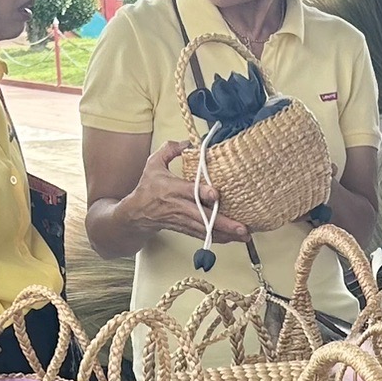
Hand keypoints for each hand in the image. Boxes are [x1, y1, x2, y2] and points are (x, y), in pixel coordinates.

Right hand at [124, 140, 249, 242]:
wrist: (137, 213)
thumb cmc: (148, 188)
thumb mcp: (153, 164)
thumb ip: (169, 150)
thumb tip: (187, 142)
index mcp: (172, 189)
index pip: (189, 191)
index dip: (202, 193)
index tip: (215, 194)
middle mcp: (179, 206)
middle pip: (203, 216)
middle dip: (224, 223)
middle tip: (241, 227)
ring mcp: (183, 220)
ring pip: (206, 229)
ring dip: (226, 233)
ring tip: (244, 235)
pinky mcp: (186, 229)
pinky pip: (204, 235)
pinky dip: (219, 238)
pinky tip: (233, 238)